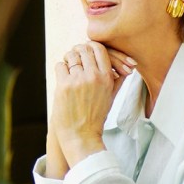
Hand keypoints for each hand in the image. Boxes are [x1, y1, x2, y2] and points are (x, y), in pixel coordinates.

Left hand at [50, 42, 135, 168]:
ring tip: (68, 67)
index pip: (99, 48)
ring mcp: (78, 80)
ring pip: (70, 55)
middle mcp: (93, 76)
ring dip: (68, 59)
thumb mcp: (111, 97)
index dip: (91, 47)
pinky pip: (60, 65)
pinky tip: (63, 77)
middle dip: (78, 52)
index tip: (86, 53)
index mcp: (106, 77)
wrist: (81, 136)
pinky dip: (60, 69)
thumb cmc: (96, 117)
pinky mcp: (64, 86)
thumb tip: (124, 67)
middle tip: (75, 58)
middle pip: (84, 49)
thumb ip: (117, 80)